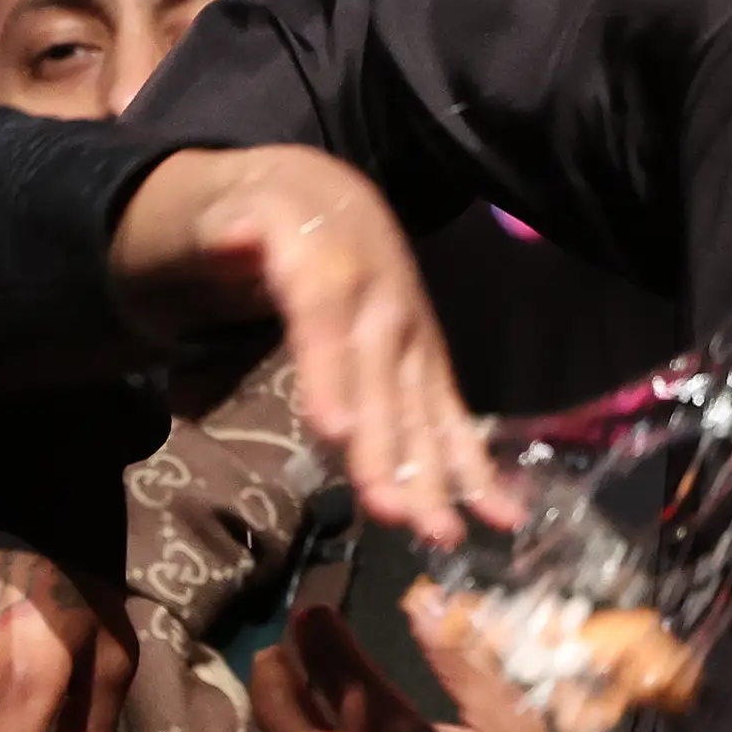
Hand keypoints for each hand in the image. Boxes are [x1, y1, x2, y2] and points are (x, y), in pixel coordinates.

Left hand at [109, 146, 505, 546]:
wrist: (333, 198)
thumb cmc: (272, 216)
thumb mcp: (238, 207)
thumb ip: (230, 227)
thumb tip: (231, 236)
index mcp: (329, 266)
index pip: (327, 323)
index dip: (332, 372)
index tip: (334, 429)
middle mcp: (382, 308)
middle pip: (382, 384)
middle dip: (388, 450)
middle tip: (391, 513)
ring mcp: (413, 340)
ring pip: (422, 411)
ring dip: (437, 475)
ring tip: (444, 534)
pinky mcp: (429, 367)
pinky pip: (452, 418)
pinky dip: (476, 468)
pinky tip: (501, 516)